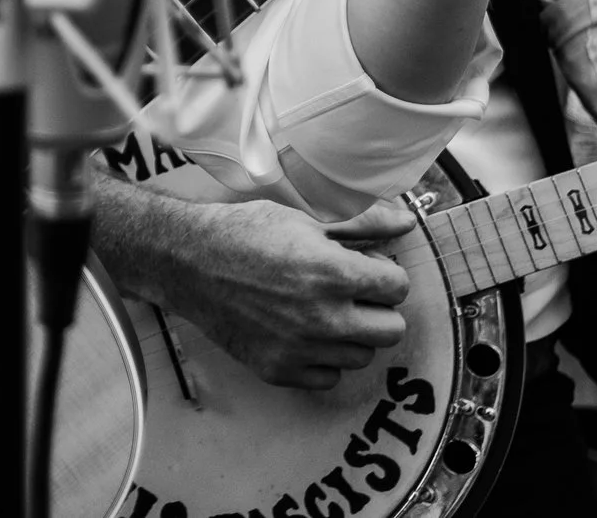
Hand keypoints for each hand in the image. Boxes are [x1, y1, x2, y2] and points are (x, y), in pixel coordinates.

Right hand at [99, 186, 412, 390]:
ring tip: (323, 311)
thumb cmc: (245, 232)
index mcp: (334, 273)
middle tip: (351, 293)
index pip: (398, 288)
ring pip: (362, 356)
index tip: (365, 268)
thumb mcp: (304, 219)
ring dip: (351, 334)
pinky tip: (302, 332)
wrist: (188, 262)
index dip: (384, 273)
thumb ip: (362, 224)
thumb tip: (407, 225)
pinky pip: (328, 377)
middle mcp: (323, 318)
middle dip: (377, 308)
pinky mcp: (279, 371)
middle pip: (392, 330)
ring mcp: (301, 349)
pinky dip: (322, 358)